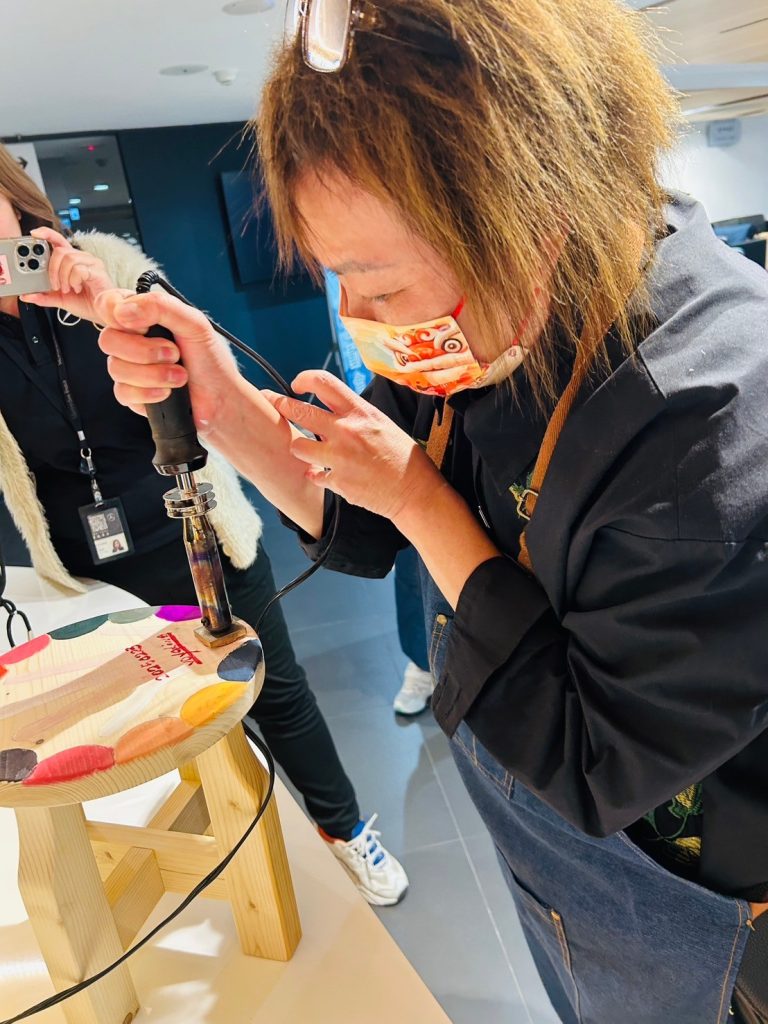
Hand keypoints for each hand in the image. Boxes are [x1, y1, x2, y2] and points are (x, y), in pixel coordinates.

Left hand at [20, 227, 116, 321]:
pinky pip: (78, 269)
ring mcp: (92, 263)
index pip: (58, 240)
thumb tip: (26, 296)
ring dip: (63, 277)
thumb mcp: (59, 299)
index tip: (34, 234)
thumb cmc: (87, 304)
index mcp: (72, 261)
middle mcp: (82, 258)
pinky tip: (77, 288)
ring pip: (68, 259)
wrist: (103, 315)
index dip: (46, 233)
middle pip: (59, 250)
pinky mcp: (98, 271)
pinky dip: (74, 280)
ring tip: (68, 288)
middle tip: (55, 285)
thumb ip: (43, 296)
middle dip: (52, 269)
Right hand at [93, 288, 241, 431]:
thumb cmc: (210, 360)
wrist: (220, 399)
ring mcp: (129, 368)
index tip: (139, 326)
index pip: (108, 304)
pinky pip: (123, 392)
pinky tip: (167, 392)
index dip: (116, 314)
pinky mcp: (131, 394)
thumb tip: (123, 311)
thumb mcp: (194, 323)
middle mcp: (132, 341)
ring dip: (154, 374)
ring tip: (180, 376)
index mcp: (144, 317)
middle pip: (108, 340)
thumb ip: (160, 306)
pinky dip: (149, 393)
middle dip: (145, 351)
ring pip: (116, 368)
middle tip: (174, 354)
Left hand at [262, 369, 443, 520]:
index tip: (296, 385)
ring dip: (299, 447)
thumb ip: (354, 417)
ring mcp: (339, 458)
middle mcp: (346, 431)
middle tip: (271, 402)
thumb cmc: (402, 456)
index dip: (304, 379)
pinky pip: (313, 475)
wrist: (414, 491)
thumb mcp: (382, 424)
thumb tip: (331, 412)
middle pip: (299, 411)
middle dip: (279, 404)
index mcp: (360, 413)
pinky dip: (317, 475)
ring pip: (298, 446)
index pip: (324, 383)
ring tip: (306, 450)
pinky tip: (324, 474)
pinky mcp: (337, 482)